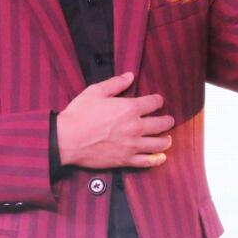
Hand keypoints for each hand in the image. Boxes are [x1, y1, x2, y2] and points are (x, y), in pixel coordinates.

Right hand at [56, 72, 174, 169]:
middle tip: (169, 120)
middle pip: (161, 124)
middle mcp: (135, 127)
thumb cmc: (79, 114)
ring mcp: (132, 145)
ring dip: (166, 140)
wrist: (67, 139)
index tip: (158, 101)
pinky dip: (157, 159)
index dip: (158, 100)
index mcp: (129, 108)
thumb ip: (115, 83)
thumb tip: (130, 76)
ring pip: (158, 143)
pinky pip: (147, 161)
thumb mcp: (96, 91)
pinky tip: (161, 157)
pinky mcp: (125, 160)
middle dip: (167, 121)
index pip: (153, 103)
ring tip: (168, 138)